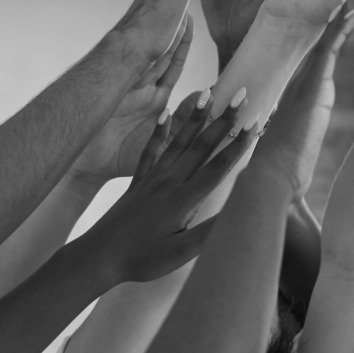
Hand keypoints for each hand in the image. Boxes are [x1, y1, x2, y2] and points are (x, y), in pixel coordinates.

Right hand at [72, 17, 192, 182]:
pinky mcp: (120, 90)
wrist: (84, 168)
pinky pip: (139, 63)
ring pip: (152, 52)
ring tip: (178, 4)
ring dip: (166, 30)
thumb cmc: (121, 160)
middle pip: (162, 50)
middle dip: (173, 27)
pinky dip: (151, 46)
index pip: (173, 64)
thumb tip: (205, 98)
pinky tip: (164, 26)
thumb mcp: (162, 143)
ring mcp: (130, 86)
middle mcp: (142, 87)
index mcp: (154, 98)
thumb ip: (184, 124)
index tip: (193, 21)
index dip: (181, 43)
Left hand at [82, 91, 254, 284]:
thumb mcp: (180, 253)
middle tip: (241, 95)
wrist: (98, 257)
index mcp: (183, 200)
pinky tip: (165, 113)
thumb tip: (238, 212)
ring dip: (195, 117)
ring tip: (208, 92)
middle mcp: (169, 182)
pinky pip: (151, 150)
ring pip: (178, 142)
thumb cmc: (142, 260)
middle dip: (224, 119)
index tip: (255, 122)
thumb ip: (210, 232)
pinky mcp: (138, 181)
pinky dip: (159, 131)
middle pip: (202, 146)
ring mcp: (152, 179)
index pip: (218, 167)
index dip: (239, 144)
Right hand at [252, 0, 353, 200]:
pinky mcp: (314, 84)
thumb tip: (296, 169)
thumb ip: (296, 151)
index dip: (333, 37)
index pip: (322, 59)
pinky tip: (353, 5)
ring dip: (343, 13)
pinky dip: (342, 24)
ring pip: (328, 39)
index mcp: (302, 96)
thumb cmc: (283, 170)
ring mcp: (306, 81)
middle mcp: (302, 82)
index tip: (344, 16)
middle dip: (338, 17)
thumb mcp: (296, 154)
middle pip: (324, 42)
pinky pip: (330, 45)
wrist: (271, 174)